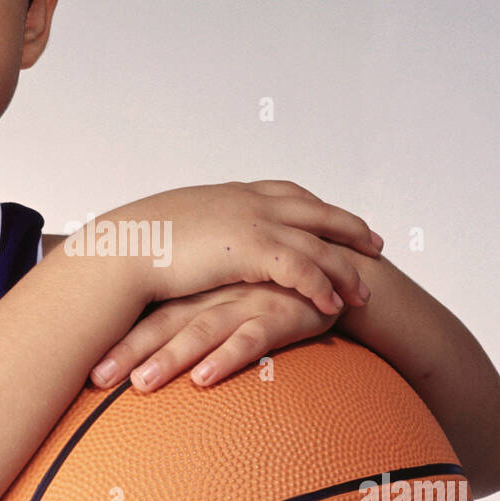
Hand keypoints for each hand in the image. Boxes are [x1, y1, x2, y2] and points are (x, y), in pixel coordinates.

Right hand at [85, 179, 382, 315]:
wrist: (122, 249)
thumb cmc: (138, 245)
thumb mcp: (178, 229)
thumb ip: (202, 233)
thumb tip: (200, 244)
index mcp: (234, 194)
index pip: (289, 194)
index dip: (318, 208)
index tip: (338, 219)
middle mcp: (250, 201)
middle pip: (317, 212)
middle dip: (349, 229)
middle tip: (377, 245)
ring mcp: (254, 222)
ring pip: (318, 243)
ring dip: (345, 268)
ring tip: (365, 293)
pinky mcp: (252, 249)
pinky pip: (302, 269)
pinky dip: (322, 286)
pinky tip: (334, 307)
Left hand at [89, 280, 346, 392]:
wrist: (339, 272)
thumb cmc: (274, 293)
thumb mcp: (228, 298)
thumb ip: (192, 315)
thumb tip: (148, 344)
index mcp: (199, 288)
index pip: (146, 312)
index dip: (115, 336)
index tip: (80, 366)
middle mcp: (216, 293)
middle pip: (163, 323)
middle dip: (128, 352)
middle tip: (95, 379)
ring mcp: (247, 302)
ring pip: (201, 331)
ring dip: (170, 359)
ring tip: (141, 386)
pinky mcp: (280, 315)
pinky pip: (250, 339)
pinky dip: (226, 359)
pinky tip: (204, 378)